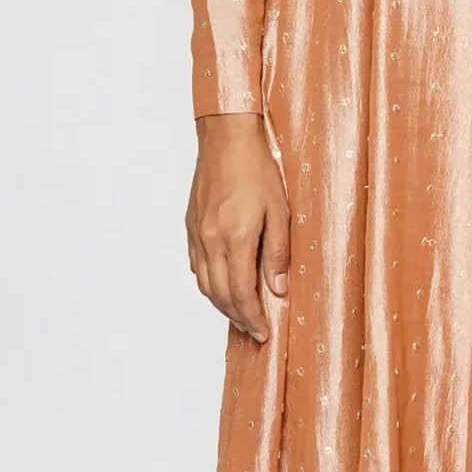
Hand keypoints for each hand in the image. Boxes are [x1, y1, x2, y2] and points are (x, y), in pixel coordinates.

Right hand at [186, 113, 289, 341]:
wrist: (226, 138)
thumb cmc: (257, 168)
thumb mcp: (280, 211)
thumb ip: (277, 253)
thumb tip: (277, 289)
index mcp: (235, 239)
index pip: (241, 293)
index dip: (252, 318)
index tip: (263, 332)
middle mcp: (211, 240)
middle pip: (219, 294)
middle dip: (238, 317)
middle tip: (254, 330)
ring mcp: (197, 234)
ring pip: (204, 283)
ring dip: (221, 304)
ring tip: (240, 314)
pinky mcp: (191, 226)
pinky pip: (197, 265)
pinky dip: (209, 283)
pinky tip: (222, 285)